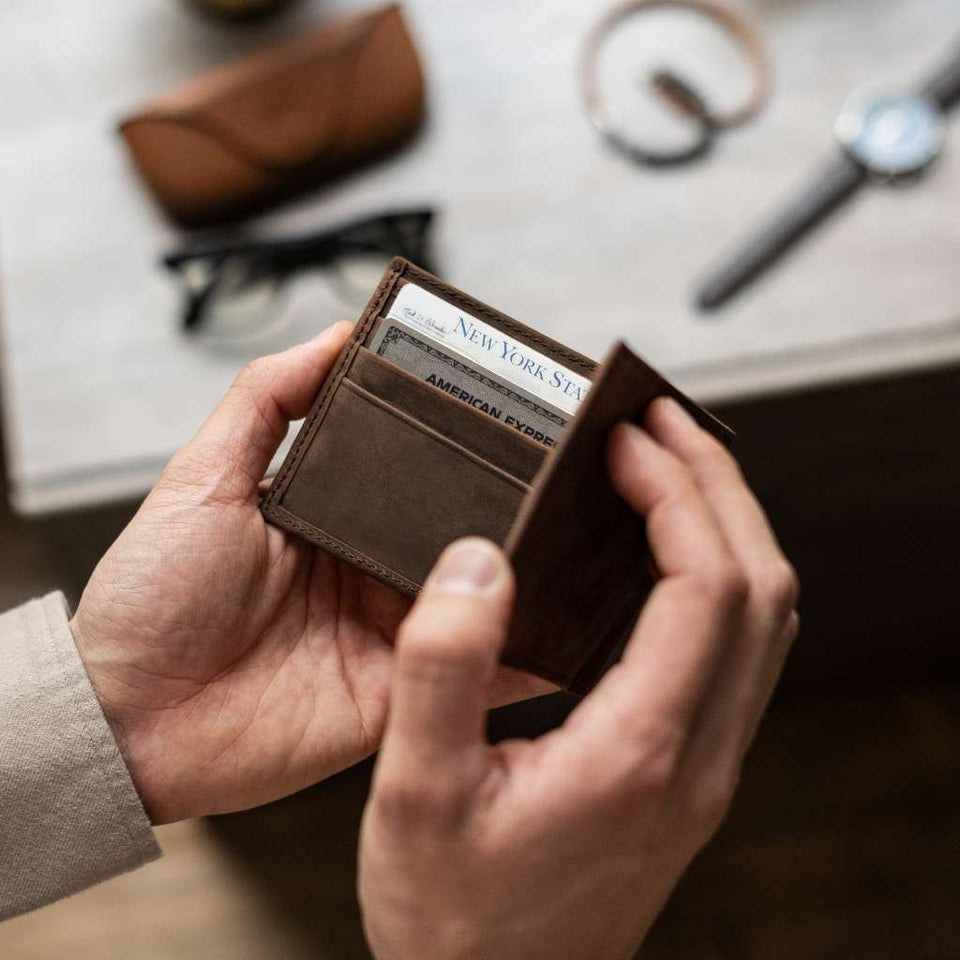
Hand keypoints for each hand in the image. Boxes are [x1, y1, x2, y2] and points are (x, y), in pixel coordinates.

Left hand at [71, 324, 550, 823]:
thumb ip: (265, 401)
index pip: (415, 467)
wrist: (128, 720)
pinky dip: (518, 653)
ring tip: (574, 539)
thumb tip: (337, 334)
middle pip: (457, 527)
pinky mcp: (400, 691)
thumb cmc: (151, 597)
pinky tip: (562, 629)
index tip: (513, 408)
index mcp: (333, 513)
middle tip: (567, 474)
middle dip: (509, 503)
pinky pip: (469, 669)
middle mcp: (370, 567)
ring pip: (475, 592)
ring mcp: (390, 629)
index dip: (460, 440)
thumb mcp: (201, 478)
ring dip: (521, 571)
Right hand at [358, 397, 798, 959]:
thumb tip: (473, 560)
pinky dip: (717, 579)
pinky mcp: (688, 774)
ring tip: (670, 471)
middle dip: (718, 487)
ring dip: (727, 529)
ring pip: (764, 620)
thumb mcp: (416, 795)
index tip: (625, 441)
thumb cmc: (454, 919)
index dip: (676, 494)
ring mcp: (704, 769)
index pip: (706, 585)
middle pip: (759, 587)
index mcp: (640, 751)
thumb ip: (440, 673)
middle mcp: (697, 757)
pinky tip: (663, 559)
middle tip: (660, 425)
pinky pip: (737, 652)